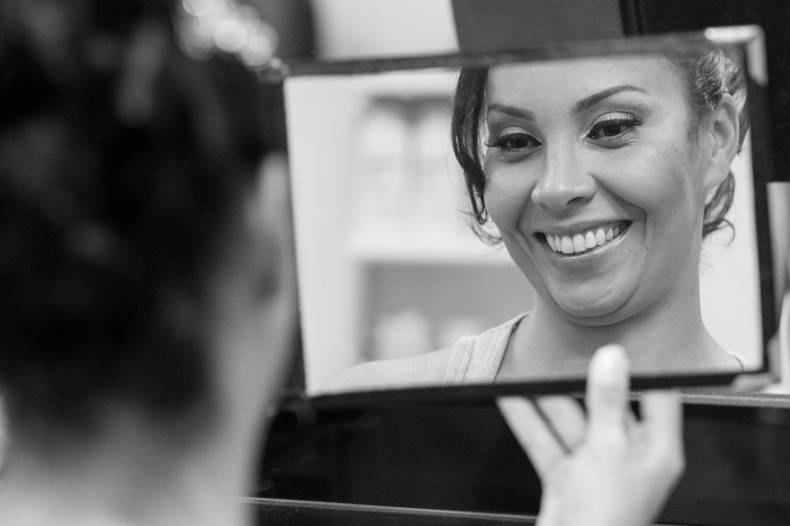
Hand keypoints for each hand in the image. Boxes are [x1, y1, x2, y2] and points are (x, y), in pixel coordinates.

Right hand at [497, 345, 683, 525]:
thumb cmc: (606, 517)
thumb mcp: (608, 447)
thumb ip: (608, 400)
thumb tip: (612, 358)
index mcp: (655, 451)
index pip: (656, 398)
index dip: (641, 369)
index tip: (622, 342)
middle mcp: (627, 457)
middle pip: (604, 407)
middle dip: (578, 383)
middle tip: (561, 355)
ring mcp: (594, 469)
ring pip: (570, 423)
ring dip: (546, 400)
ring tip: (525, 374)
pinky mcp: (565, 479)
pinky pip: (546, 441)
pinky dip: (528, 422)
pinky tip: (511, 399)